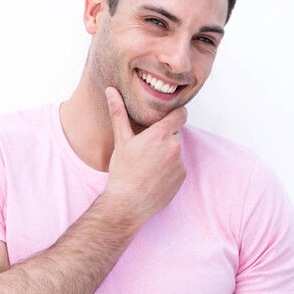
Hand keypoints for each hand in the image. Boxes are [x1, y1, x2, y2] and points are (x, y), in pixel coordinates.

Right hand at [103, 86, 187, 224]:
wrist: (128, 204)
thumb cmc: (122, 171)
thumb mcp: (120, 140)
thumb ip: (118, 113)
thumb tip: (111, 90)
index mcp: (161, 134)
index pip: (181, 114)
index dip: (174, 115)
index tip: (166, 118)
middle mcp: (175, 146)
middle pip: (175, 133)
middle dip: (164, 136)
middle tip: (146, 146)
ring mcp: (180, 163)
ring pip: (176, 150)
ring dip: (166, 153)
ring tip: (147, 163)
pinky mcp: (182, 177)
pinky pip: (178, 166)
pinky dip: (169, 168)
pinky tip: (153, 175)